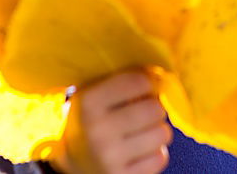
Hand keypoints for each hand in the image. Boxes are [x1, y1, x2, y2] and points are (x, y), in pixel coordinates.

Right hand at [48, 68, 171, 173]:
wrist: (74, 163)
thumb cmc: (91, 119)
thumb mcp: (94, 93)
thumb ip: (121, 79)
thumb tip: (158, 73)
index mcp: (89, 102)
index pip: (138, 81)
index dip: (148, 81)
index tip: (145, 86)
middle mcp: (98, 130)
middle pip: (154, 108)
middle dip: (154, 108)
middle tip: (145, 110)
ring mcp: (110, 157)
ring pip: (162, 134)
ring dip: (158, 130)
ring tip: (144, 131)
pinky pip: (160, 158)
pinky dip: (155, 153)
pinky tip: (141, 150)